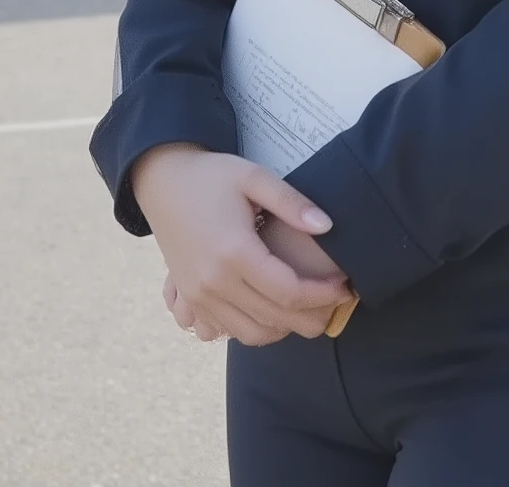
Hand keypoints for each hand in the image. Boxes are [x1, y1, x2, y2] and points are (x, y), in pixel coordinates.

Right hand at [131, 144, 349, 347]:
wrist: (163, 181)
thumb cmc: (212, 176)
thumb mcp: (254, 176)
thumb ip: (293, 203)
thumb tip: (328, 227)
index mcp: (234, 253)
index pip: (289, 291)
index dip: (323, 294)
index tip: (345, 285)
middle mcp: (214, 283)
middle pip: (275, 319)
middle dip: (313, 317)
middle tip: (337, 302)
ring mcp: (199, 297)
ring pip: (253, 334)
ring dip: (286, 328)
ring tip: (310, 306)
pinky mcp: (192, 300)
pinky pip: (230, 331)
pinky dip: (258, 329)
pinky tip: (276, 309)